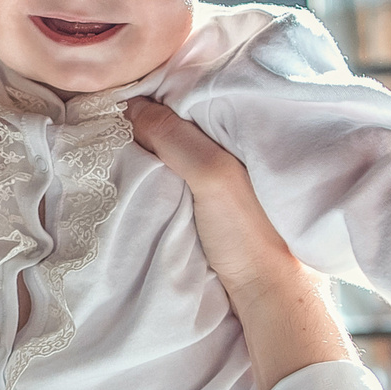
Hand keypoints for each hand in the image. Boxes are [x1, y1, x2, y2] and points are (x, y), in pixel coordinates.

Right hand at [129, 98, 349, 389]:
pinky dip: (167, 171)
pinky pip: (187, 175)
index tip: (126, 92)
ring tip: (125, 137)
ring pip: (187, 147)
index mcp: (257, 128)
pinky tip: (147, 171)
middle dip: (159, 116)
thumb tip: (131, 104)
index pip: (201, 92)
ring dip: (161, 146)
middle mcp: (247, 146)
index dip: (164, 90)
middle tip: (118, 115)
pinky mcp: (223, 205)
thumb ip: (175, 137)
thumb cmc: (255, 236)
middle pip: (191, 119)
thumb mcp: (213, 175)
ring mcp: (234, 178)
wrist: (273, 299)